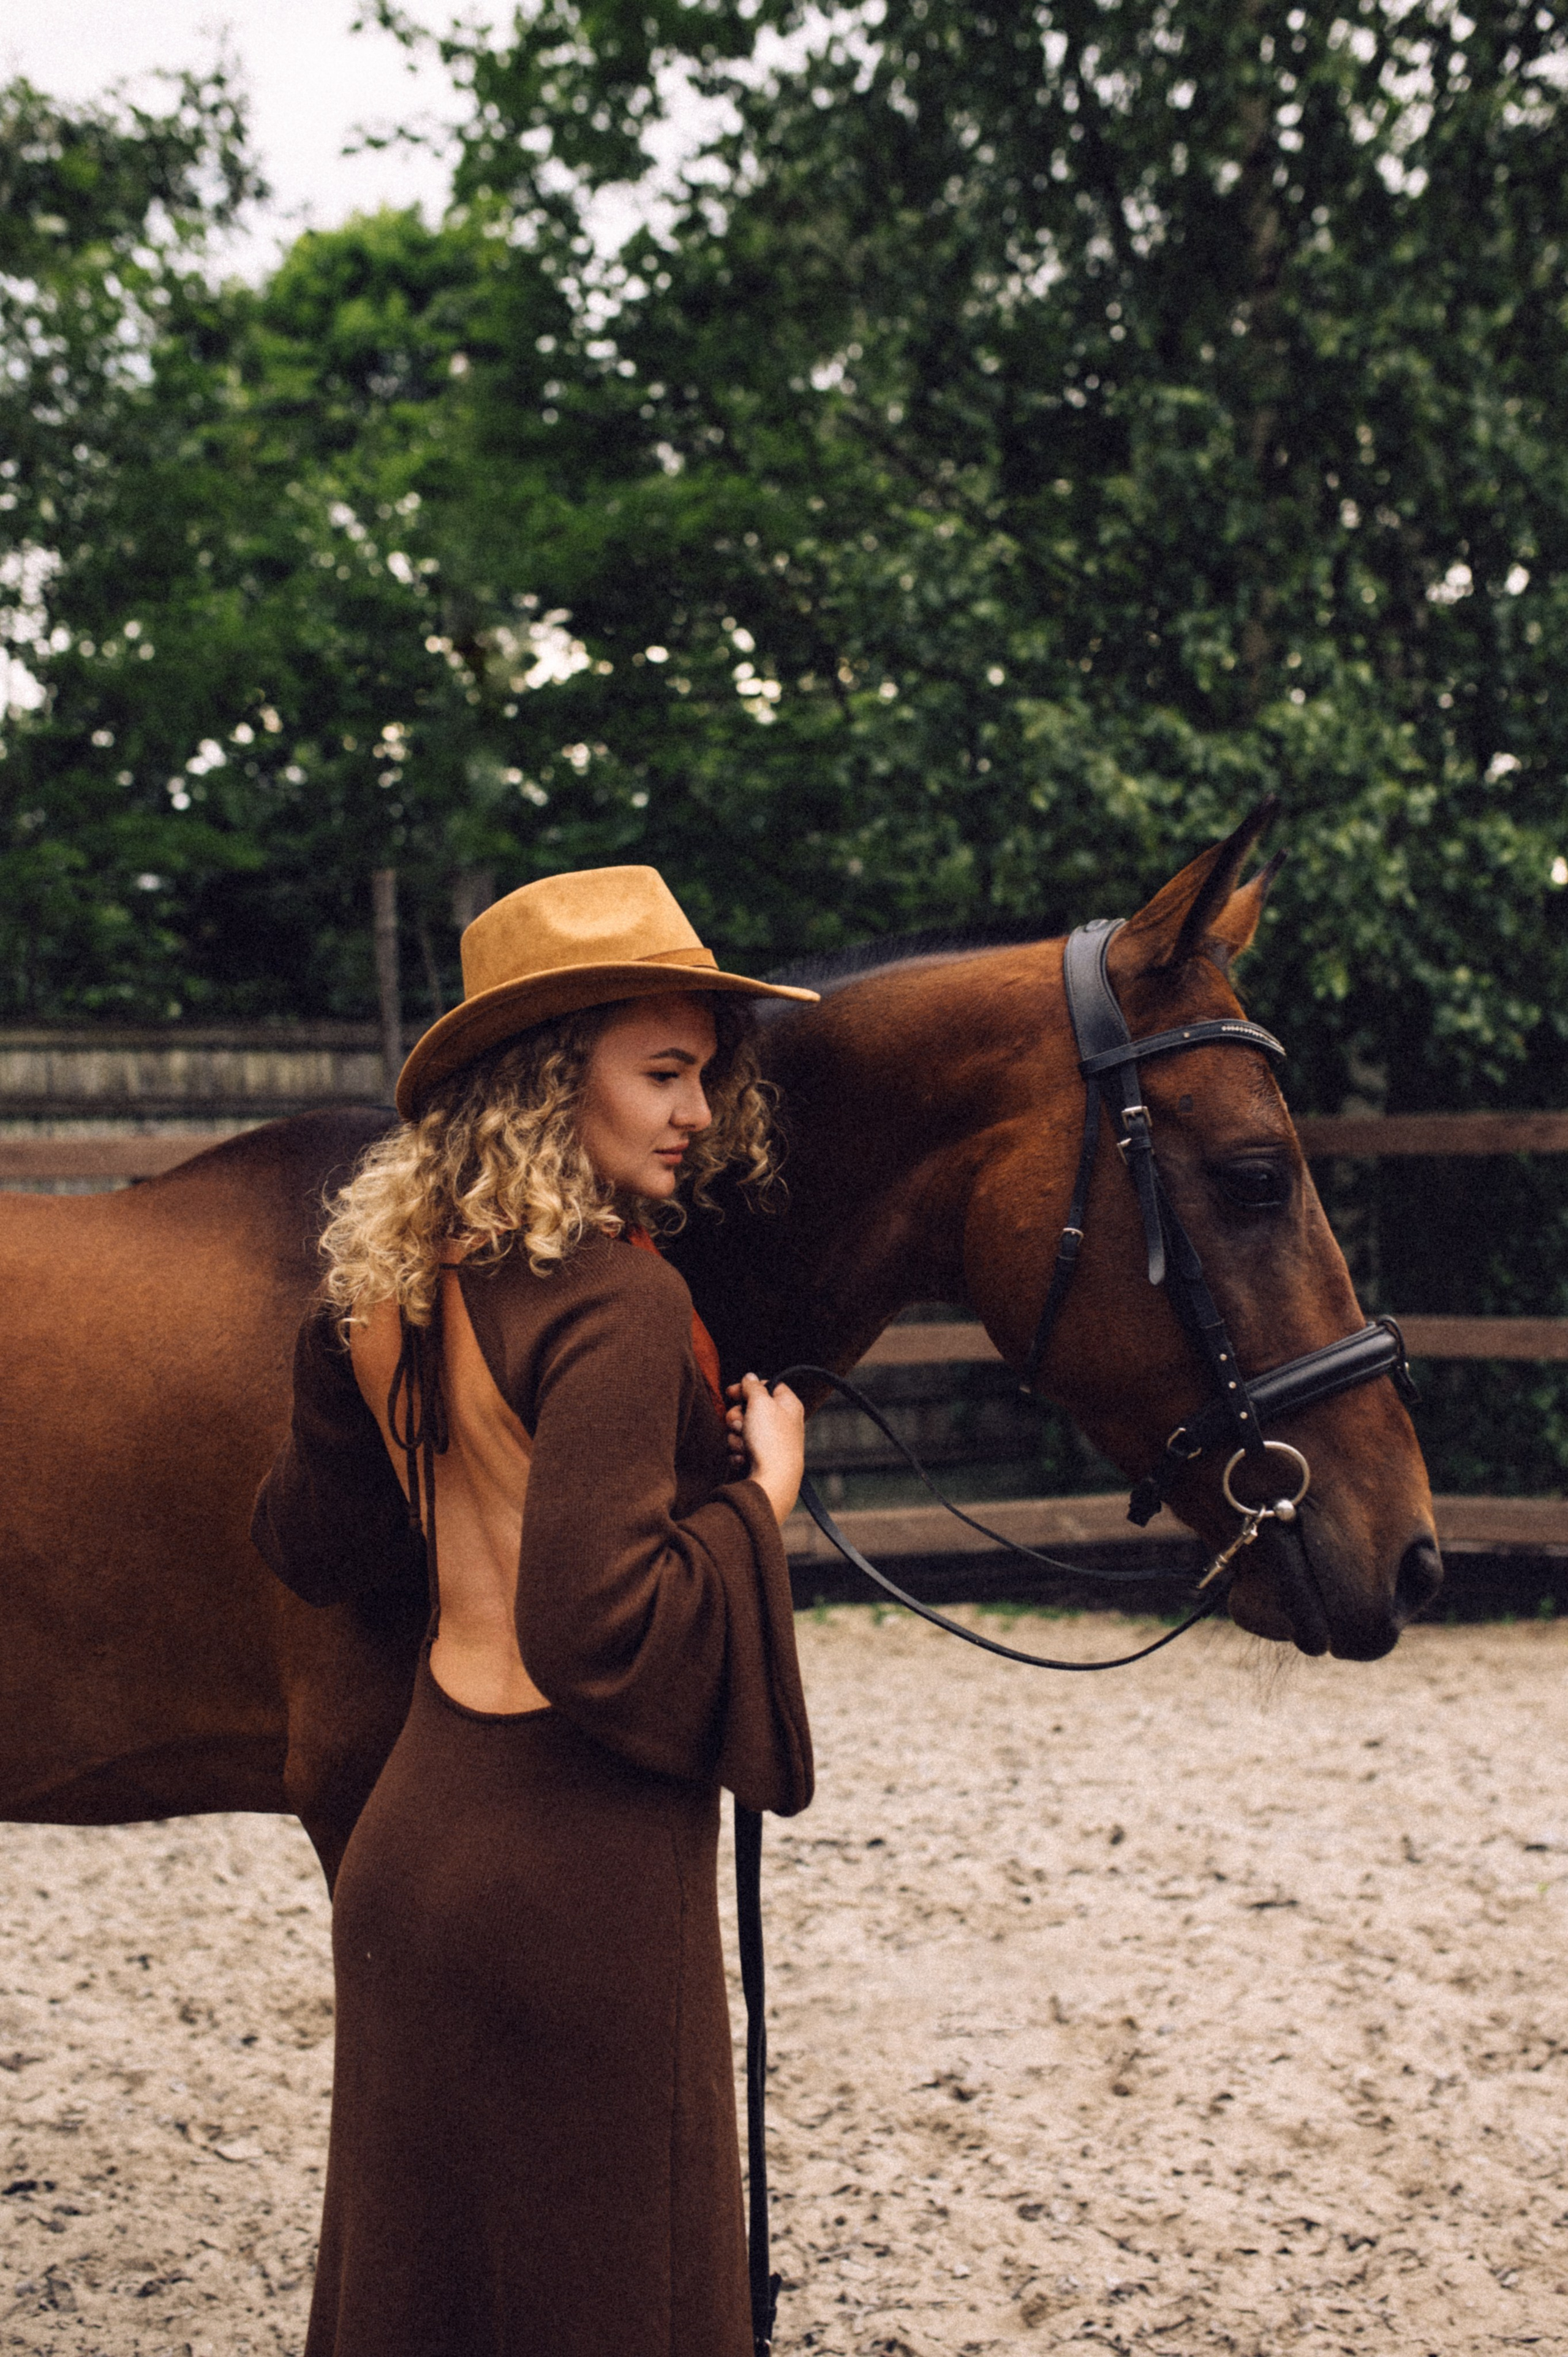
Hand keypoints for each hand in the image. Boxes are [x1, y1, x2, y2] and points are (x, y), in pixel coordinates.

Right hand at [725, 1374, 804, 1526]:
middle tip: (740, 1424)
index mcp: (788, 1405)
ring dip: (736, 1436)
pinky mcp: (761, 1459)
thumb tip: (750, 1377)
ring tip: (744, 1446)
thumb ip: (753, 1386)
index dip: (748, 1387)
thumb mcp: (761, 1403)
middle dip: (737, 1416)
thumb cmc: (771, 1441)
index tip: (732, 1392)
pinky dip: (738, 1452)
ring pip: (743, 1430)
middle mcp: (782, 1423)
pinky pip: (741, 1449)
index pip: (768, 1385)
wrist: (772, 1481)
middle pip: (751, 1409)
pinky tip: (743, 1458)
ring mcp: (771, 1442)